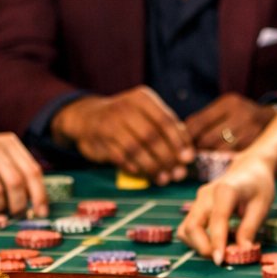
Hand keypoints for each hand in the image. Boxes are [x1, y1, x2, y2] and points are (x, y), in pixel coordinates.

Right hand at [52, 87, 192, 184]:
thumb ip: (167, 129)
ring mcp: (110, 123)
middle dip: (167, 157)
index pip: (165, 120)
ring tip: (164, 179)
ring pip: (135, 149)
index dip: (178, 141)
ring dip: (152, 167)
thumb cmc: (127, 118)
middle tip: (178, 174)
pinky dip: (134, 167)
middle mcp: (125, 107)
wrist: (88, 117)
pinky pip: (120, 157)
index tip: (188, 158)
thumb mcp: (146, 114)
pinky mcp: (99, 140)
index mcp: (142, 98)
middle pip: (151, 136)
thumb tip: (187, 153)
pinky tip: (144, 174)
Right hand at [178, 153, 275, 263]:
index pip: (217, 220)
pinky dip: (197, 240)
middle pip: (192, 226)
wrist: (249, 168)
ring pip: (185, 229)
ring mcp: (198, 200)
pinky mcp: (195, 207)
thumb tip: (241, 253)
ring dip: (198, 246)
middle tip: (223, 258)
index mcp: (225, 190)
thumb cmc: (258, 185)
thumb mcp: (262, 206)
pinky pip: (188, 228)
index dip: (217, 242)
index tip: (220, 261)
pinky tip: (216, 241)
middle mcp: (206, 195)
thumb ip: (249, 229)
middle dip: (203, 248)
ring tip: (221, 249)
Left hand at [184, 93, 276, 152]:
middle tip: (187, 155)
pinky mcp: (255, 145)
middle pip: (208, 139)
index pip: (200, 122)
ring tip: (200, 159)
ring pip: (219, 150)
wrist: (271, 120)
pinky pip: (231, 156)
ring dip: (208, 156)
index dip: (187, 135)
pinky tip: (216, 160)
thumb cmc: (239, 115)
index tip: (180, 143)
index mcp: (229, 103)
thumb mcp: (224, 109)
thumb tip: (180, 132)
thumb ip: (204, 118)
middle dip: (196, 148)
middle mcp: (241, 115)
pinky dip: (221, 160)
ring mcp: (250, 131)